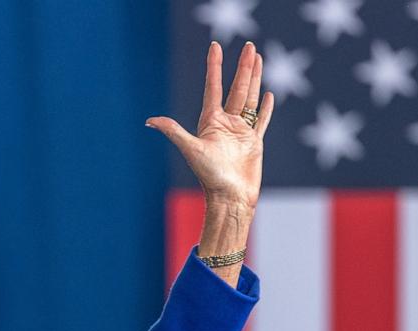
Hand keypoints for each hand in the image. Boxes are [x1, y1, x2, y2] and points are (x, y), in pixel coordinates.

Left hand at [146, 42, 273, 210]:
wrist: (230, 197)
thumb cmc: (210, 176)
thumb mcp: (191, 149)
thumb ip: (173, 131)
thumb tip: (149, 120)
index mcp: (210, 121)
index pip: (213, 87)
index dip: (214, 66)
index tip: (215, 46)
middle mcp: (226, 124)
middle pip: (236, 88)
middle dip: (243, 67)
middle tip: (249, 45)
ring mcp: (241, 132)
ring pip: (249, 99)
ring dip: (254, 79)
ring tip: (258, 59)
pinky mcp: (254, 142)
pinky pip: (260, 120)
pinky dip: (265, 108)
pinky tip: (268, 94)